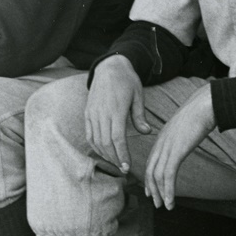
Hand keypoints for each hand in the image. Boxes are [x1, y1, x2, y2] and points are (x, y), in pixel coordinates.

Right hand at [85, 55, 150, 174]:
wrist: (109, 66)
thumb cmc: (127, 80)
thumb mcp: (138, 95)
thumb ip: (140, 115)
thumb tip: (147, 132)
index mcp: (116, 109)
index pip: (117, 138)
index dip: (122, 154)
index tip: (127, 167)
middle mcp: (102, 113)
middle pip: (105, 143)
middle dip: (114, 159)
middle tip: (124, 169)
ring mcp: (92, 113)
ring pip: (96, 140)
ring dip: (105, 154)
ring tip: (116, 162)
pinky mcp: (88, 113)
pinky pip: (89, 134)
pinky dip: (95, 146)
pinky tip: (104, 153)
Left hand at [144, 83, 215, 209]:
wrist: (205, 105)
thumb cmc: (200, 113)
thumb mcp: (185, 126)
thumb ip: (181, 136)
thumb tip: (185, 141)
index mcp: (162, 137)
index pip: (150, 161)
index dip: (149, 177)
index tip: (150, 190)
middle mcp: (161, 143)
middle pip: (150, 170)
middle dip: (152, 188)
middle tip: (156, 203)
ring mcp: (167, 147)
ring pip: (157, 176)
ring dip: (160, 194)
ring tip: (165, 206)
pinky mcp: (176, 152)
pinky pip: (168, 176)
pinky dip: (168, 191)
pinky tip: (170, 202)